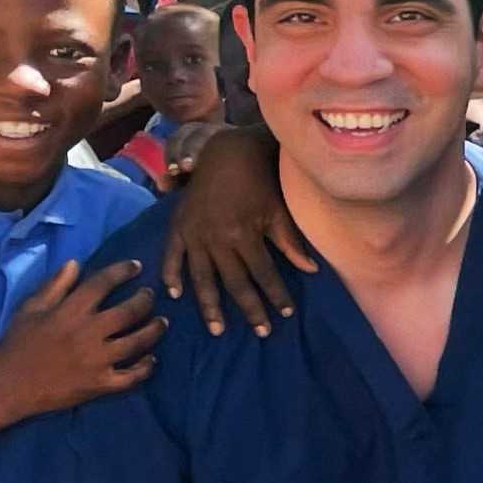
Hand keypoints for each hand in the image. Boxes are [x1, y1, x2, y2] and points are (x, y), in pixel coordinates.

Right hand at [0, 258, 163, 418]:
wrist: (9, 386)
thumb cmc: (17, 344)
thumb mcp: (30, 309)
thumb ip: (54, 285)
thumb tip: (75, 263)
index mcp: (70, 311)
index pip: (102, 284)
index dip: (122, 271)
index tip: (136, 266)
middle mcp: (88, 333)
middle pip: (129, 312)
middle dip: (145, 300)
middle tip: (150, 295)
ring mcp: (97, 360)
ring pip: (137, 342)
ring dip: (154, 330)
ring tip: (162, 322)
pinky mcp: (100, 384)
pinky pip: (132, 376)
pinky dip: (146, 367)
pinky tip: (152, 359)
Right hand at [158, 125, 316, 336]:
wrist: (226, 150)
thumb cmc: (258, 179)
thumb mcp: (277, 209)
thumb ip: (291, 242)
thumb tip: (311, 270)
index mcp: (242, 234)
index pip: (263, 274)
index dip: (276, 295)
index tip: (286, 313)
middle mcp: (216, 238)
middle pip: (234, 283)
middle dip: (250, 309)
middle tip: (262, 331)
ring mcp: (193, 233)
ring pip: (201, 278)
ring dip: (210, 305)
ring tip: (218, 330)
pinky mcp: (178, 225)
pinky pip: (171, 255)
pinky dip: (171, 274)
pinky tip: (175, 295)